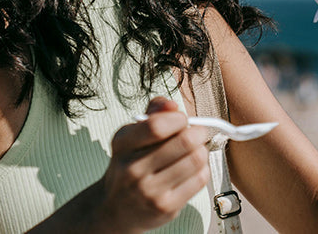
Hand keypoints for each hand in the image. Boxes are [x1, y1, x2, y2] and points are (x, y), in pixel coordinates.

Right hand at [95, 97, 210, 232]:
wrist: (114, 211)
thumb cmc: (129, 166)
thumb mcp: (130, 137)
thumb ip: (152, 115)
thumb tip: (172, 105)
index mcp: (123, 145)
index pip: (156, 126)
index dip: (178, 119)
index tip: (182, 120)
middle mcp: (133, 169)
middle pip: (184, 142)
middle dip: (198, 133)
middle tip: (197, 133)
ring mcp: (149, 191)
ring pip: (196, 160)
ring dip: (202, 151)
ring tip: (194, 151)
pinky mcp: (165, 207)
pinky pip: (199, 179)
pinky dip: (203, 169)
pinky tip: (193, 170)